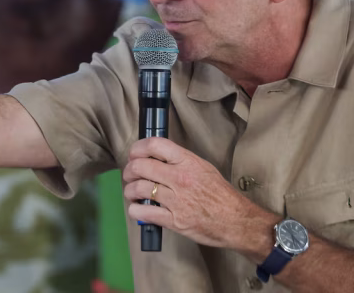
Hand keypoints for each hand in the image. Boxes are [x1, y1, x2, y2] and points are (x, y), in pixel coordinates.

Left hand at [123, 137, 274, 249]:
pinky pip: (144, 212)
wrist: (237, 221)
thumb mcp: (204, 168)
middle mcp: (180, 178)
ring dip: (129, 190)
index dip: (137, 148)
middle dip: (129, 170)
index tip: (134, 154)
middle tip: (129, 175)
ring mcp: (176, 199)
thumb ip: (180, 160)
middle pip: (140, 166)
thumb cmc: (221, 195)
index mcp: (188, 162)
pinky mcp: (174, 220)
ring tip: (131, 192)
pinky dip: (135, 210)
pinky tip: (137, 208)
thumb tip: (156, 156)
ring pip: (139, 188)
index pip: (155, 145)